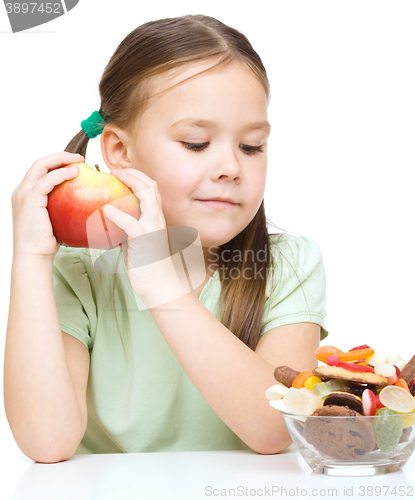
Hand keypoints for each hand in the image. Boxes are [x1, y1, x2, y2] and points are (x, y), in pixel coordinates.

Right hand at [11, 152, 82, 259]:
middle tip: (80, 158)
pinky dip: (61, 173)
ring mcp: (24, 193)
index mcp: (26, 194)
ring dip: (61, 160)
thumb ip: (61, 207)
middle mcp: (21, 190)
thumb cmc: (46, 242)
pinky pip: (47, 180)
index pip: (40, 170)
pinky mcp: (30, 199)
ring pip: (41, 166)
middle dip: (60, 156)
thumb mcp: (54, 219)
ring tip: (79, 161)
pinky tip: (76, 172)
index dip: (57, 163)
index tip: (76, 164)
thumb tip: (82, 202)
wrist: (34, 255)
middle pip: (39, 163)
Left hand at [103, 168, 188, 307]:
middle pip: (151, 187)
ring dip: (132, 183)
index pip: (151, 190)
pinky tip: (105, 210)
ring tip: (115, 178)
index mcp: (155, 219)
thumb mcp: (134, 243)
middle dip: (134, 174)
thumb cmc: (146, 265)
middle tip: (115, 171)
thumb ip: (125, 230)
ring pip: (148, 197)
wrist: (158, 285)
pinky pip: (131, 224)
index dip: (137, 177)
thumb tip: (108, 221)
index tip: (120, 173)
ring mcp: (153, 228)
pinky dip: (118, 215)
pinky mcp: (145, 240)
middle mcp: (157, 220)